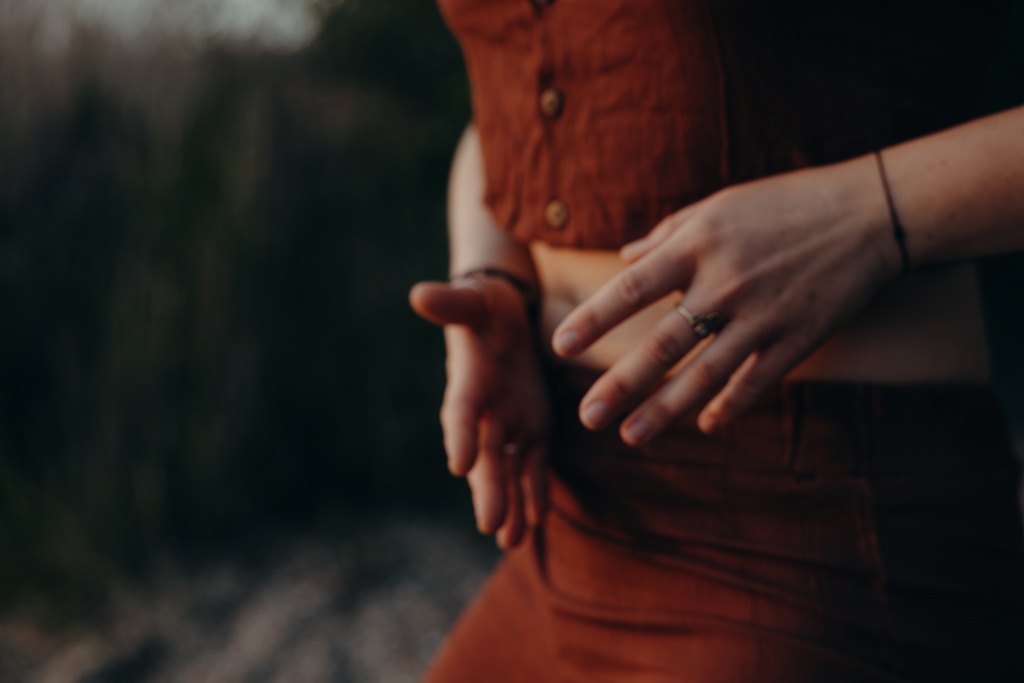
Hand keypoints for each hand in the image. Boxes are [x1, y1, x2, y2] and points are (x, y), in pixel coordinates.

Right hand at [410, 276, 549, 547]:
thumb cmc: (486, 307)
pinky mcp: (531, 431)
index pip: (461, 413)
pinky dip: (534, 491)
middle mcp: (485, 414)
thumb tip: (419, 294)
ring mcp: (507, 427)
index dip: (460, 436)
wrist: (505, 320)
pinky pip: (532, 466)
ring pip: (508, 472)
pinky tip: (536, 520)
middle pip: (486, 457)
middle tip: (489, 525)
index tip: (459, 465)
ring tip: (510, 541)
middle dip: (489, 491)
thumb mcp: (475, 300)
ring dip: (510, 505)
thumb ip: (453, 305)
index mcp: (469, 383)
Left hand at [552, 155, 900, 442]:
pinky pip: (755, 383)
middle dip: (622, 384)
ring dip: (665, 410)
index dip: (594, 318)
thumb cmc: (784, 203)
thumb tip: (626, 257)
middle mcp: (725, 284)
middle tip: (588, 416)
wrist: (868, 213)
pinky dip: (729, 406)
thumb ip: (669, 234)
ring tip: (630, 436)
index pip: (632, 288)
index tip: (560, 345)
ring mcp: (762, 316)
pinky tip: (705, 425)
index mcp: (699, 245)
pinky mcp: (797, 338)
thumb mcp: (719, 206)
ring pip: (705, 375)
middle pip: (663, 344)